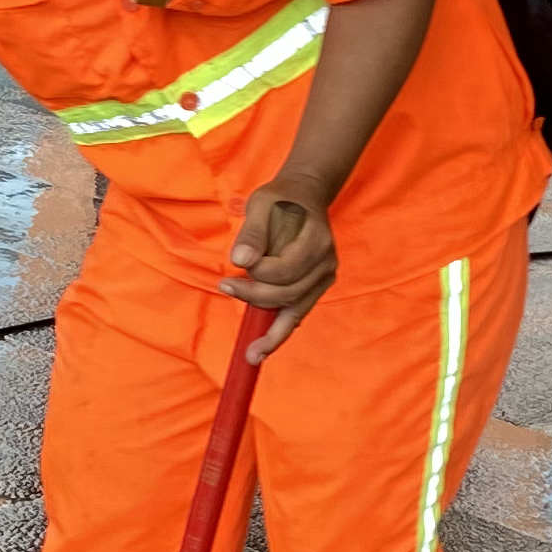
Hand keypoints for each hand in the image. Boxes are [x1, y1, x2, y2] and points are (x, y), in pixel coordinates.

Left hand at [218, 183, 335, 356]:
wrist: (303, 198)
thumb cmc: (279, 201)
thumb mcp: (261, 205)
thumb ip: (252, 233)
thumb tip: (241, 261)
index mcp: (316, 241)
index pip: (285, 270)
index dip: (257, 274)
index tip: (232, 267)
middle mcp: (325, 264)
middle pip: (288, 294)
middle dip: (255, 297)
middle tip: (225, 286)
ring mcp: (324, 277)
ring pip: (294, 311)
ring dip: (270, 331)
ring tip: (251, 354)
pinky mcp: (316, 287)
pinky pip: (297, 314)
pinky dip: (281, 333)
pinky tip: (265, 349)